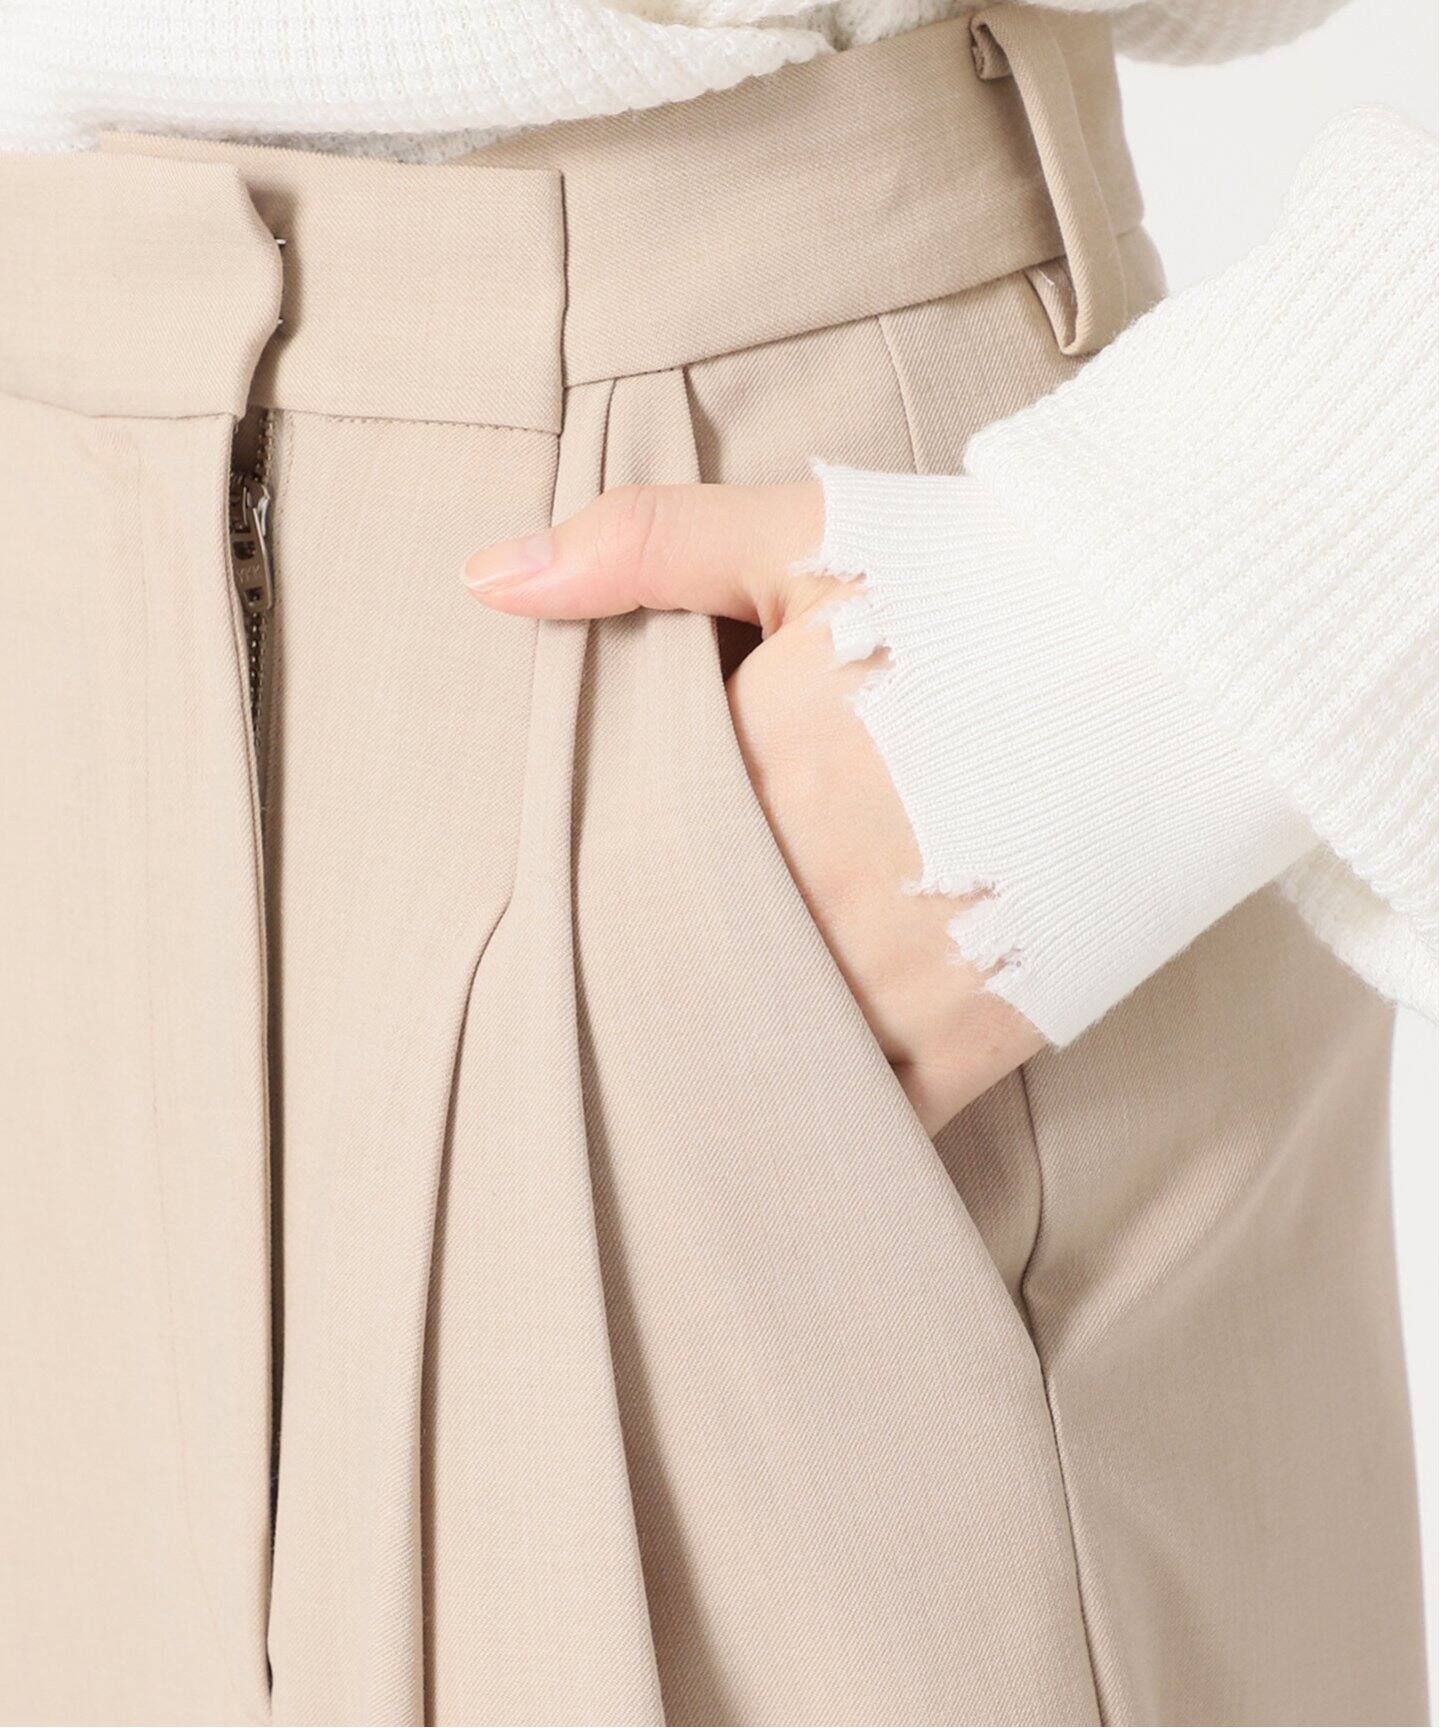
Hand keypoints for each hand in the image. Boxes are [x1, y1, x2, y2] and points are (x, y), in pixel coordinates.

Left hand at [464, 483, 1042, 1132]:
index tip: (585, 878)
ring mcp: (891, 975)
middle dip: (651, 967)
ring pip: (757, 1049)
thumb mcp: (814, 532)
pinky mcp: (976, 1035)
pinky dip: (830, 1124)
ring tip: (687, 1061)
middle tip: (612, 987)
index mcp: (749, 771)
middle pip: (679, 959)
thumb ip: (644, 544)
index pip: (620, 849)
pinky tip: (798, 1122)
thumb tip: (485, 578)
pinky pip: (870, 1117)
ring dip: (723, 1049)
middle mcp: (804, 887)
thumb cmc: (1001, 581)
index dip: (601, 867)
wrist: (1199, 651)